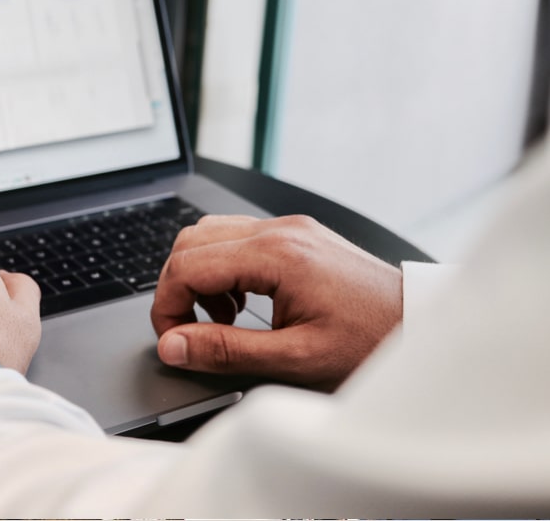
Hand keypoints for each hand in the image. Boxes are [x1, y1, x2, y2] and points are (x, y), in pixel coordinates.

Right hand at [151, 215, 401, 390]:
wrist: (421, 326)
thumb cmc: (370, 343)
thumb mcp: (294, 360)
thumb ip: (225, 350)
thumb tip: (173, 346)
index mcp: (276, 254)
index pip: (187, 265)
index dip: (167, 306)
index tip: (174, 341)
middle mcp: (279, 230)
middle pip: (190, 241)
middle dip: (176, 288)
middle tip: (190, 332)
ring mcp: (289, 228)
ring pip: (210, 235)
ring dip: (199, 277)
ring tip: (222, 320)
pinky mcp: (296, 235)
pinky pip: (237, 239)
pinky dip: (223, 270)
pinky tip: (243, 304)